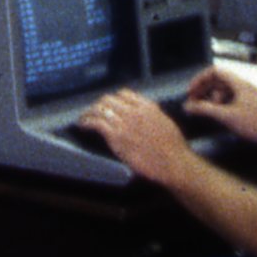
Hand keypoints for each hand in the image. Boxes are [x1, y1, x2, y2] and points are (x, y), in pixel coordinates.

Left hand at [82, 90, 197, 185]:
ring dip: (88, 113)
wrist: (173, 162)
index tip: (107, 105)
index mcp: (148, 107)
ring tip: (83, 118)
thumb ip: (151, 115)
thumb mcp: (165, 122)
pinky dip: (86, 122)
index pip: (124, 94)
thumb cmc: (172, 148)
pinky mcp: (116, 136)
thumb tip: (142, 113)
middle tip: (92, 112)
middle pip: (108, 100)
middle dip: (98, 105)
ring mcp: (125, 123)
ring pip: (99, 109)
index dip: (113, 99)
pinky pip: (95, 123)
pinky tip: (83, 125)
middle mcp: (135, 111)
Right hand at [183, 67, 256, 149]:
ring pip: (225, 90)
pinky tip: (218, 115)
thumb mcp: (226, 116)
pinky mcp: (251, 105)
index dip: (200, 79)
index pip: (215, 71)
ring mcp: (248, 96)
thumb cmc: (255, 124)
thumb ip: (205, 109)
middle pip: (219, 80)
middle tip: (193, 103)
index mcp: (239, 84)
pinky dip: (221, 104)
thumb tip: (186, 106)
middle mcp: (244, 87)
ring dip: (212, 98)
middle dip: (204, 90)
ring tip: (205, 111)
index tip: (190, 92)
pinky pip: (231, 99)